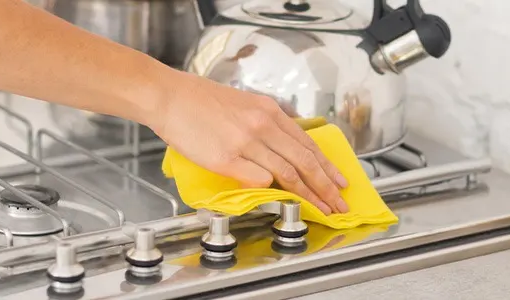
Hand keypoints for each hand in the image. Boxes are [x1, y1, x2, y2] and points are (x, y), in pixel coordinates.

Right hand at [146, 73, 348, 214]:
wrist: (170, 96)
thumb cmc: (200, 100)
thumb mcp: (244, 103)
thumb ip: (266, 122)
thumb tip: (285, 144)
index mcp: (269, 111)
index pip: (308, 144)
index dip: (327, 167)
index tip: (340, 182)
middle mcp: (262, 125)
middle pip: (305, 161)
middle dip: (326, 186)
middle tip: (339, 204)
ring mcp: (245, 142)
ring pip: (288, 173)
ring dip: (309, 195)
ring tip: (320, 209)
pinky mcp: (225, 159)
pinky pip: (258, 179)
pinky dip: (273, 191)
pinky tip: (283, 202)